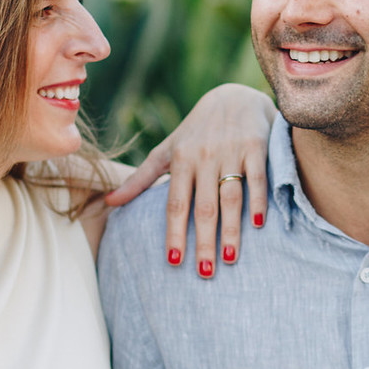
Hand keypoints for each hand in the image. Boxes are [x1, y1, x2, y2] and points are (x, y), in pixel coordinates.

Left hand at [105, 83, 274, 277]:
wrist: (234, 95)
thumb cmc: (196, 131)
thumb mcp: (166, 150)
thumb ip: (141, 178)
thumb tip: (110, 202)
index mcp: (180, 160)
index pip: (175, 204)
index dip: (175, 233)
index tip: (174, 262)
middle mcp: (204, 157)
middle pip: (203, 207)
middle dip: (203, 241)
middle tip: (204, 273)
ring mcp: (231, 152)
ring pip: (230, 197)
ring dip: (230, 229)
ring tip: (229, 259)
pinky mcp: (256, 147)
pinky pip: (257, 179)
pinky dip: (258, 201)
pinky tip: (257, 225)